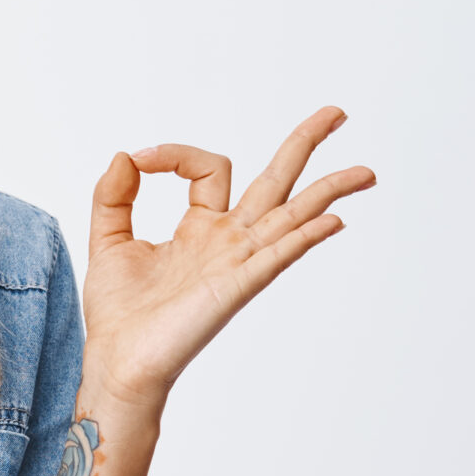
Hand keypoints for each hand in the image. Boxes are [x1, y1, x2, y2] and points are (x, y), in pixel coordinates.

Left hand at [78, 106, 375, 413]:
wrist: (118, 362)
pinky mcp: (237, 286)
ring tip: (366, 172)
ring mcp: (238, 262)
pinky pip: (278, 256)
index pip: (209, 168)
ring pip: (293, 216)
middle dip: (306, 145)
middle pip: (276, 181)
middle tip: (337, 113)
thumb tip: (126, 155)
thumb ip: (114, 196)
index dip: (175, 154)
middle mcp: (227, 241)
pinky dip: (304, 237)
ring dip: (330, 191)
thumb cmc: (118, 315)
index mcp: (199, 228)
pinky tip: (333, 221)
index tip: (139, 161)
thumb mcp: (108, 240)